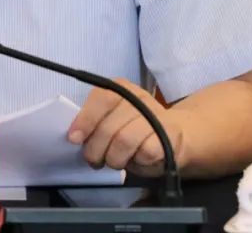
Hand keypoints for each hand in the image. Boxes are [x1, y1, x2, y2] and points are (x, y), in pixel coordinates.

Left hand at [67, 78, 184, 177]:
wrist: (177, 134)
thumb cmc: (134, 128)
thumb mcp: (112, 118)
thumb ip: (94, 121)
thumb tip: (75, 136)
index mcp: (121, 89)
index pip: (102, 99)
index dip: (86, 120)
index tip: (74, 138)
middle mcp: (139, 98)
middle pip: (109, 126)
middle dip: (96, 148)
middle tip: (93, 160)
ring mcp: (156, 117)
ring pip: (124, 141)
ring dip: (114, 158)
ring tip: (113, 161)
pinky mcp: (169, 137)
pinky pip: (144, 153)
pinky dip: (135, 161)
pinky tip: (136, 159)